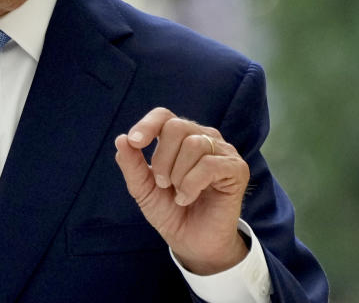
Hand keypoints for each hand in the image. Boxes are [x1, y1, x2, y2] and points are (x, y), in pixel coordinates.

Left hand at [114, 107, 249, 274]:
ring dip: (178, 174)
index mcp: (179, 138)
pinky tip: (188, 197)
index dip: (147, 125)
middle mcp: (202, 138)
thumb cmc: (169, 211)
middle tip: (163, 183)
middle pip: (176, 127)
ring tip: (178, 193)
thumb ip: (131, 164)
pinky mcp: (237, 169)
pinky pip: (210, 164)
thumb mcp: (143, 188)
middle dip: (162, 158)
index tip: (135, 142)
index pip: (164, 115)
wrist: (191, 242)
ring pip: (194, 144)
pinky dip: (192, 184)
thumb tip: (121, 139)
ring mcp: (222, 152)